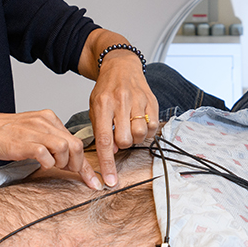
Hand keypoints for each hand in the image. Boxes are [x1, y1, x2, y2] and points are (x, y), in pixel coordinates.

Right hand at [0, 110, 97, 188]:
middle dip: (78, 165)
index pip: (75, 140)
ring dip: (62, 163)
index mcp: (49, 118)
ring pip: (65, 148)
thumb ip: (51, 140)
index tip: (95, 180)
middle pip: (76, 144)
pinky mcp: (24, 143)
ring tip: (51, 165)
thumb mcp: (34, 132)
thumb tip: (70, 158)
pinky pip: (46, 155)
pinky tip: (40, 164)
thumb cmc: (7, 135)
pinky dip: (47, 164)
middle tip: (71, 173)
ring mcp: (35, 131)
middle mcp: (45, 122)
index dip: (86, 164)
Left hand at [86, 51, 160, 186]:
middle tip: (119, 135)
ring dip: (135, 138)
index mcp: (102, 104)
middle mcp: (121, 101)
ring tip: (130, 128)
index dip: (107, 163)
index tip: (110, 181)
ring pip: (140, 135)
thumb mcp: (95, 107)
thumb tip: (110, 152)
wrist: (121, 65)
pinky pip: (153, 127)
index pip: (104, 139)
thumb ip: (100, 129)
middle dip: (122, 144)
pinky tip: (140, 122)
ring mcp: (138, 100)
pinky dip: (147, 131)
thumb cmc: (106, 89)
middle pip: (124, 140)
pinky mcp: (152, 101)